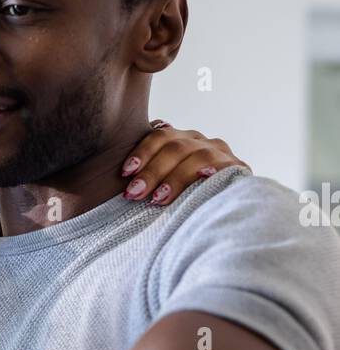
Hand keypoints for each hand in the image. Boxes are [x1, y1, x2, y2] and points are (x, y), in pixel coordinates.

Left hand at [119, 123, 248, 205]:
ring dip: (175, 178)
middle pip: (175, 146)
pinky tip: (201, 178)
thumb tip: (114, 180)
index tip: (125, 172)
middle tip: (134, 193)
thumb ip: (146, 175)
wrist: (223, 213)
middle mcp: (199, 142)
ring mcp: (219, 152)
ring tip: (158, 198)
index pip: (160, 136)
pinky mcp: (237, 167)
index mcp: (180, 139)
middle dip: (152, 171)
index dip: (142, 152)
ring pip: (197, 155)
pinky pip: (224, 166)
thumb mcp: (161, 183)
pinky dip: (211, 170)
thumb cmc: (179, 199)